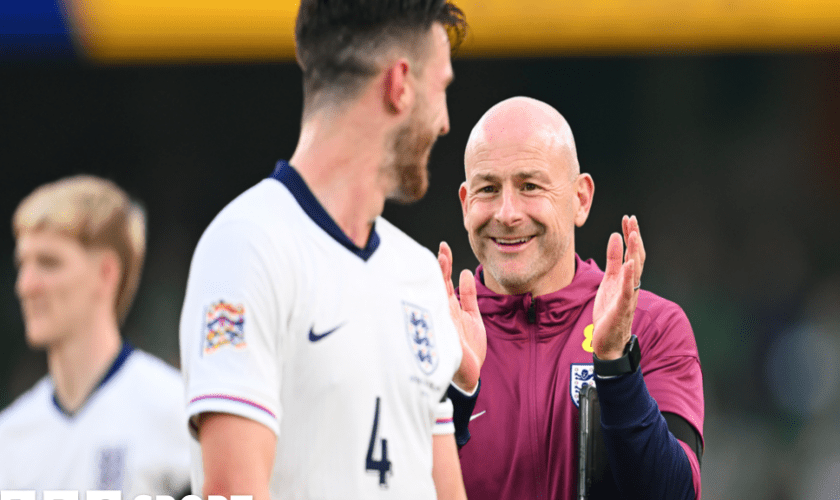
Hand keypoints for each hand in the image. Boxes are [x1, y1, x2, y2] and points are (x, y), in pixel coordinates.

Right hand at [438, 241, 485, 392]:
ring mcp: (443, 322)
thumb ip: (470, 295)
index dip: (444, 263)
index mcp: (449, 307)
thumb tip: (466, 271)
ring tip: (442, 258)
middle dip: (440, 266)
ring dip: (440, 277)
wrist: (470, 374)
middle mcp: (443, 312)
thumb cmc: (469, 348)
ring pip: (438, 295)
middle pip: (438, 285)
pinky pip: (444, 314)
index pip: (444, 280)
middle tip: (442, 249)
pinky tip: (449, 283)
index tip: (444, 246)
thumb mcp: (473, 316)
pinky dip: (445, 298)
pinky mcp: (446, 334)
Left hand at [592, 215, 645, 359]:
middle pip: (636, 257)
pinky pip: (627, 290)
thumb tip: (615, 236)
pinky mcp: (622, 307)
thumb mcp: (608, 280)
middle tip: (631, 219)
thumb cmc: (609, 310)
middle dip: (634, 238)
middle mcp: (632, 284)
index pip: (632, 252)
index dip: (630, 234)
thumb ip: (613, 260)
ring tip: (633, 234)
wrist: (608, 340)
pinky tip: (629, 263)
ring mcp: (628, 296)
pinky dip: (629, 276)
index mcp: (627, 277)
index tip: (628, 218)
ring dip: (635, 252)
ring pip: (635, 271)